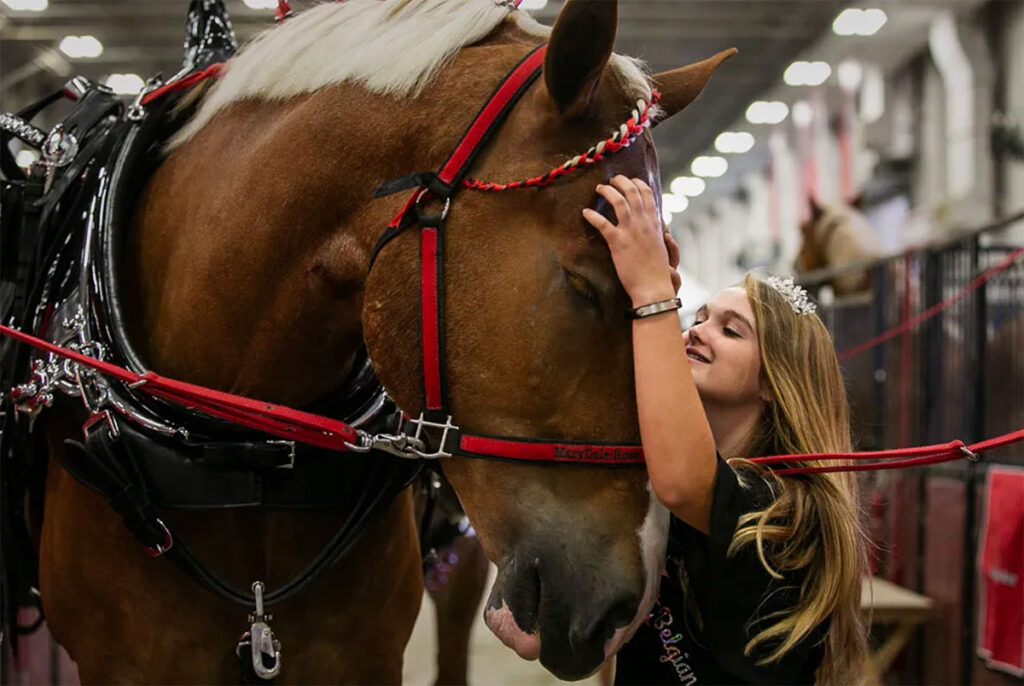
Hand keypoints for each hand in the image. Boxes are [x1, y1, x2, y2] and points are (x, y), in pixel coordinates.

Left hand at [582, 176, 678, 305]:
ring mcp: (631, 232)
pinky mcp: (618, 243)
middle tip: (611, 179)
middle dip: (620, 181)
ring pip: (618, 202)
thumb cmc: (657, 271)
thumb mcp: (660, 246)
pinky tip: (585, 212)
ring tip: (599, 188)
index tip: (629, 180)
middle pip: (632, 192)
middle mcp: (644, 223)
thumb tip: (656, 223)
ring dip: (607, 191)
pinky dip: (592, 216)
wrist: (653, 287)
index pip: (648, 194)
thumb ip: (656, 232)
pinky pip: (603, 224)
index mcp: (655, 223)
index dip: (637, 183)